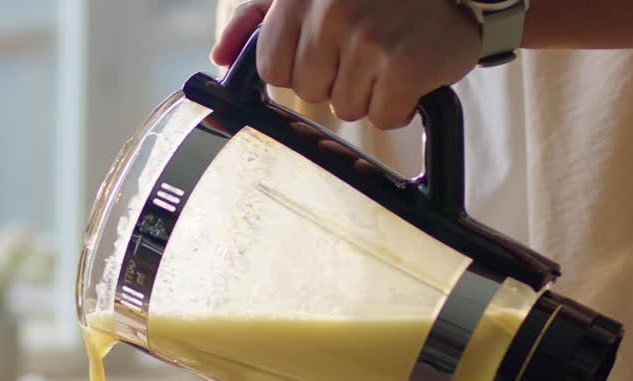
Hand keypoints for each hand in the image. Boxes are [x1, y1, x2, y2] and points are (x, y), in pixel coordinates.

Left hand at [211, 0, 480, 128]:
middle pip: (307, 92)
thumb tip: (220, 55)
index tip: (327, 48)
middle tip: (366, 47)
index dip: (299, 67)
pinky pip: (384, 117)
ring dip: (370, 92)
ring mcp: (369, 39)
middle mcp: (331, 11)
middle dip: (335, 79)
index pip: (271, 68)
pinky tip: (412, 70)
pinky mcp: (406, 65)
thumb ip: (258, 16)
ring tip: (391, 54)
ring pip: (346, 108)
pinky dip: (401, 104)